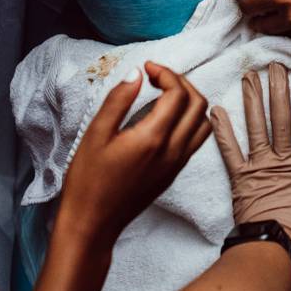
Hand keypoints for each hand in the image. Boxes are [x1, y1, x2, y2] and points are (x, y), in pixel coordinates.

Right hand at [56, 62, 212, 245]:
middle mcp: (172, 151)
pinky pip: (195, 141)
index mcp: (153, 138)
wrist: (92, 223)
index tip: (147, 67)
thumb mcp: (96, 134)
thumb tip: (136, 73)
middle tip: (157, 76)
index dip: (165, 73)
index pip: (178, 93)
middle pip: (198, 104)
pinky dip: (189, 120)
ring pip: (202, 124)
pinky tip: (166, 117)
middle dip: (181, 82)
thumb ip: (119, 100)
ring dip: (190, 101)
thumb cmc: (88, 180)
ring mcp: (176, 164)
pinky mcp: (173, 174)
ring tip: (166, 93)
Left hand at [211, 64, 290, 276]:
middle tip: (275, 65)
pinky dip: (222, 131)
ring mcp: (259, 167)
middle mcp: (282, 160)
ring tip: (249, 76)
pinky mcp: (240, 178)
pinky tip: (216, 111)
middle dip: (278, 90)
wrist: (274, 250)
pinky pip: (230, 152)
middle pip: (280, 119)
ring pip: (256, 128)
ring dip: (252, 101)